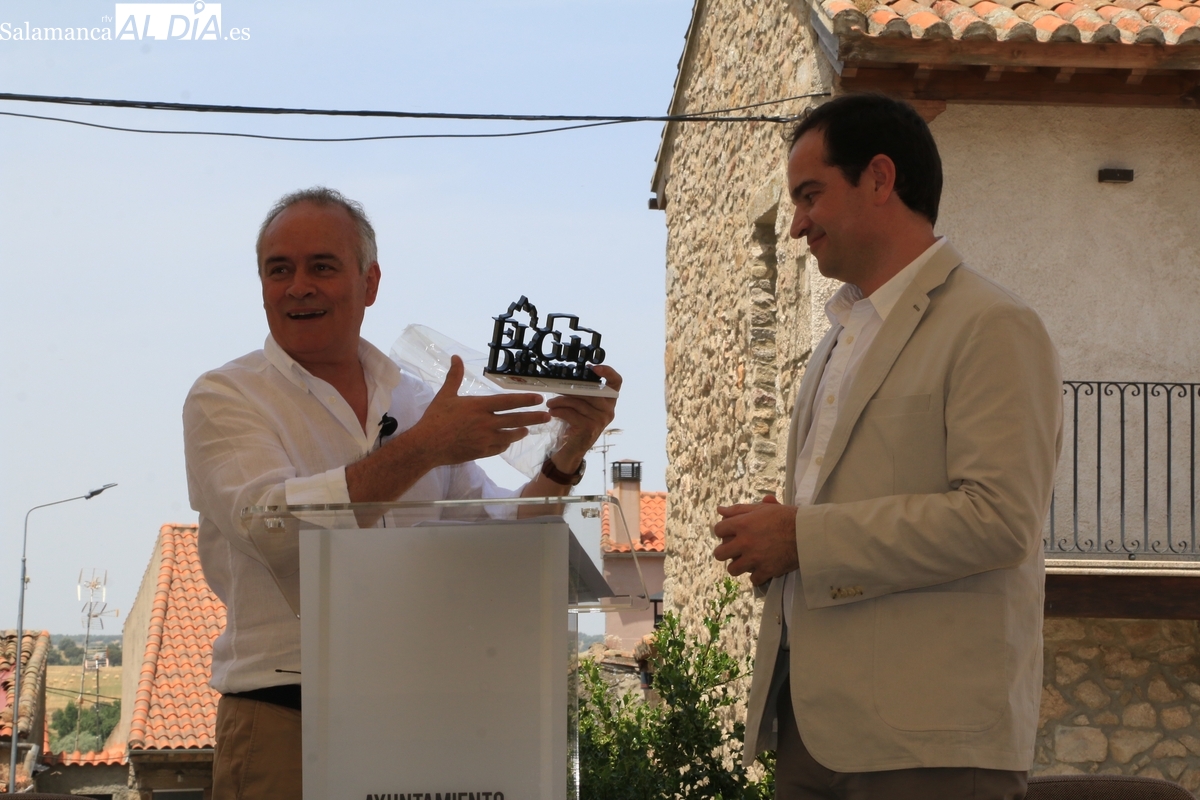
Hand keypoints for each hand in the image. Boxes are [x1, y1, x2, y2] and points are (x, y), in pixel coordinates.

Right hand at [414, 355, 550, 465]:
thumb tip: (456, 357)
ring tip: (528, 429)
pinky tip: (508, 441)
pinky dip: (505, 443)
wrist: (426, 446)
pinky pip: (500, 448)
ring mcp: (485, 439)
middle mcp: (486, 422)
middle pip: (516, 419)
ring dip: (521, 431)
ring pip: (511, 435)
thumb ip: (454, 376)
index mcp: (479, 406)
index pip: (509, 401)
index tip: (540, 399)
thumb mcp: (445, 395)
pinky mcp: (482, 452)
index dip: (526, 400)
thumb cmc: (435, 418)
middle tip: (548, 416)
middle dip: (534, 417)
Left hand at [544, 365, 621, 471]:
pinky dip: (559, 411)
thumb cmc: (576, 424)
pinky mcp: (589, 428)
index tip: (592, 367)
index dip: (608, 371)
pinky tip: (552, 412)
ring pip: (578, 403)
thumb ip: (581, 394)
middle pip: (590, 391)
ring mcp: (600, 420)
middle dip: (570, 390)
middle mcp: (609, 410)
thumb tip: (567, 379)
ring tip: (550, 403)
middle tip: (556, 390)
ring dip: (560, 402)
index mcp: (609, 401)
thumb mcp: (582, 407)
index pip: (616, 382)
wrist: (572, 450)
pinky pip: (571, 414)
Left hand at [712, 495, 799, 584]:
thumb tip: (720, 509)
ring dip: (738, 566)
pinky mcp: (766, 571)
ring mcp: (754, 558)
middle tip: (734, 550)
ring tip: (746, 561)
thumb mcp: (762, 508)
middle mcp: (745, 542)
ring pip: (732, 570)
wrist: (807, 532)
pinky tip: (762, 568)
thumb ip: (739, 509)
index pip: (718, 530)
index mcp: (742, 524)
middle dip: (724, 552)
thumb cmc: (785, 517)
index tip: (729, 533)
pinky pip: (753, 580)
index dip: (722, 531)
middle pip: (719, 554)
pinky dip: (757, 576)